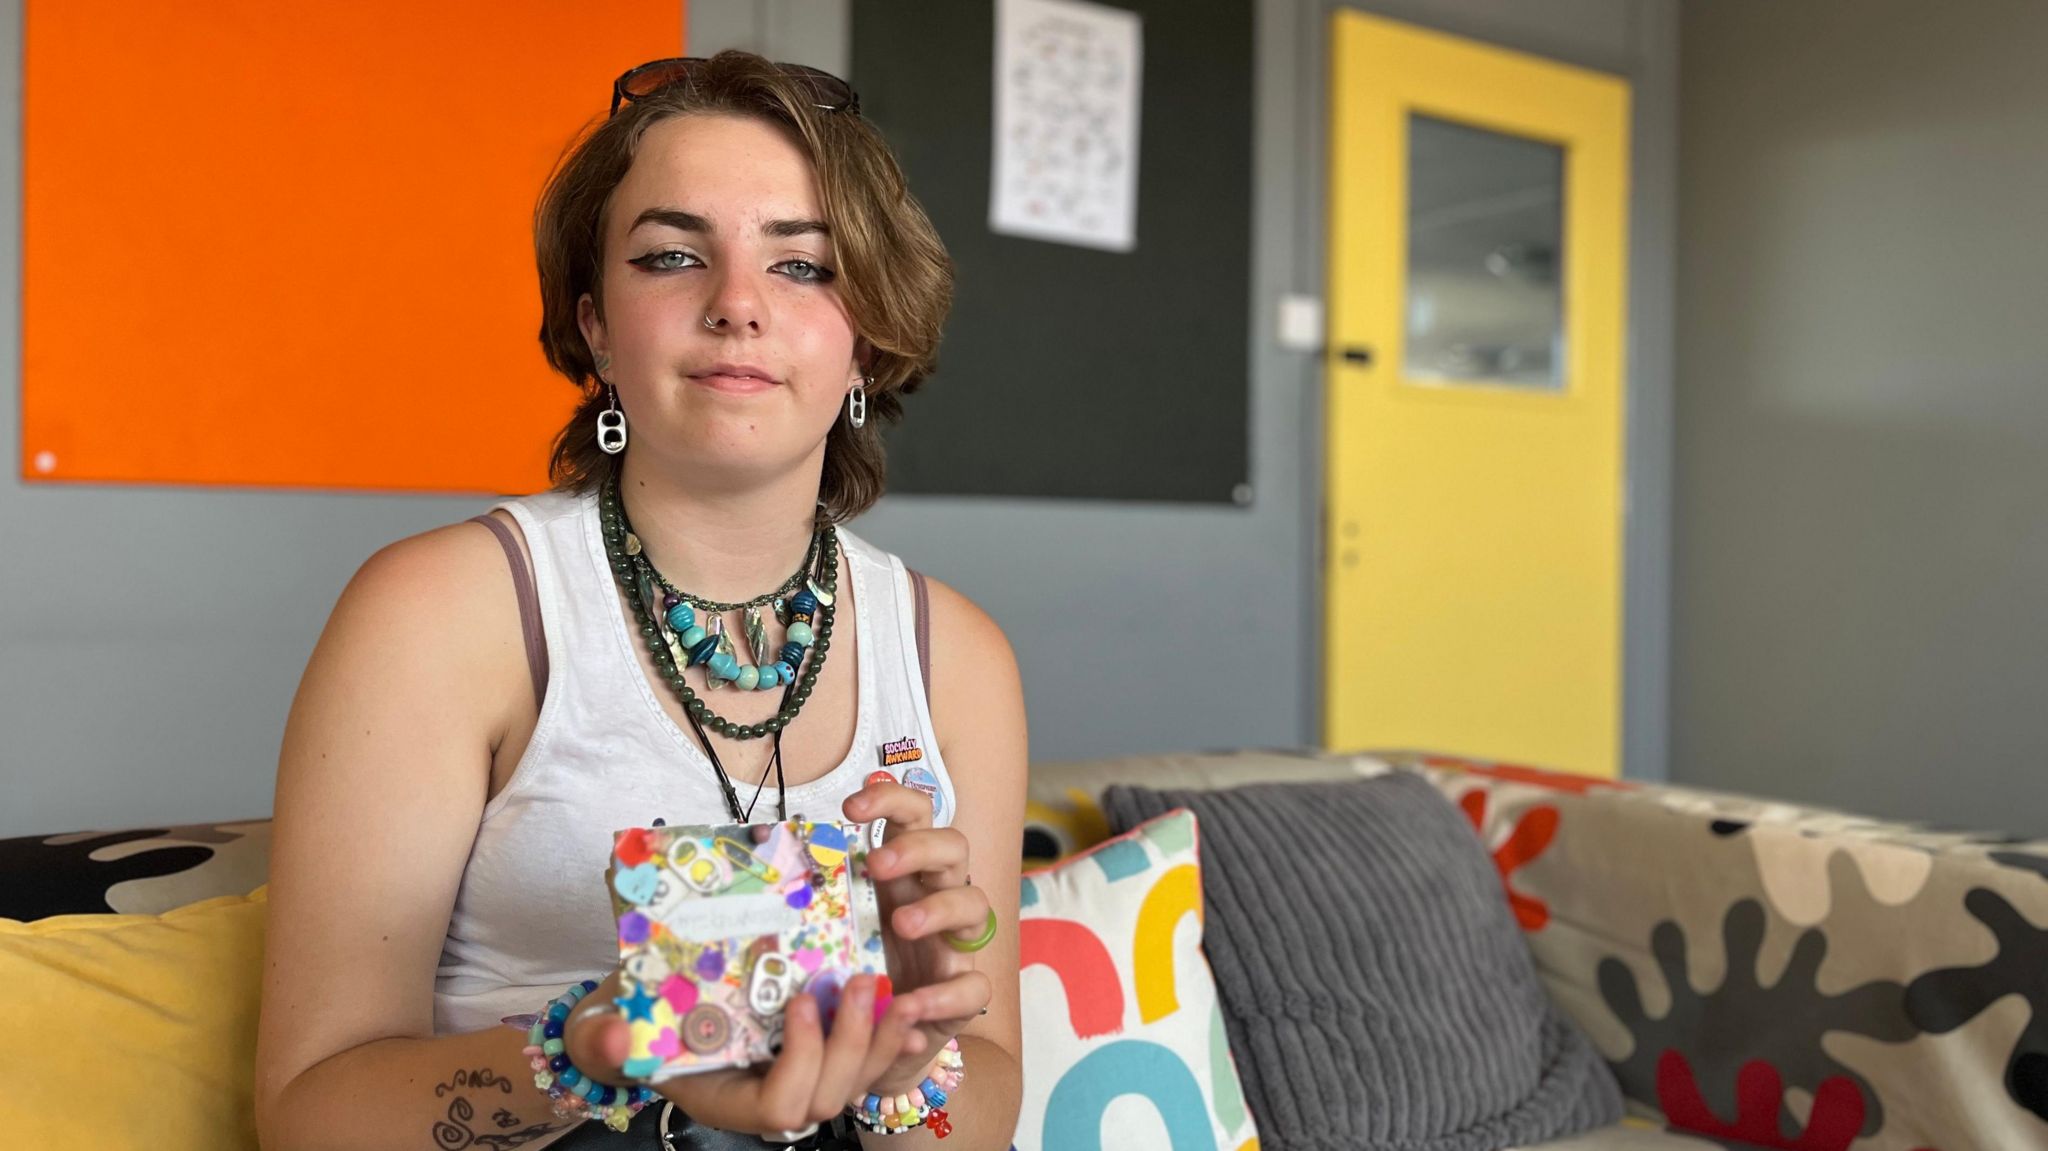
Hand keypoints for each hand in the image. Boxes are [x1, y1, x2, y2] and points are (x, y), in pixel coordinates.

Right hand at [563, 969, 925, 1136]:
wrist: (639, 1020)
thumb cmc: (624, 1028)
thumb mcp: (604, 1031)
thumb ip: (605, 1040)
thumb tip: (618, 1039)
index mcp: (725, 1102)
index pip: (779, 1108)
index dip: (801, 1061)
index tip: (799, 1001)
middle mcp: (766, 1101)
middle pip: (828, 1097)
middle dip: (853, 1043)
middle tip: (859, 982)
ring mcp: (795, 1080)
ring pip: (854, 1083)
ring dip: (879, 1038)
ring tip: (888, 989)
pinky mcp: (813, 1055)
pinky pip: (860, 1062)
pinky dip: (885, 1036)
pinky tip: (902, 1004)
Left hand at [843, 779, 993, 1092]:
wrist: (880, 1040)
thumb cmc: (856, 971)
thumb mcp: (833, 931)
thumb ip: (813, 908)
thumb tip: (761, 893)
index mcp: (904, 875)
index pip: (914, 817)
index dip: (891, 801)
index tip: (851, 808)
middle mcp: (937, 898)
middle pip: (953, 847)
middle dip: (918, 847)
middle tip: (877, 865)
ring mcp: (955, 944)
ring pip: (976, 904)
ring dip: (939, 908)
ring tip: (901, 925)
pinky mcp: (964, 993)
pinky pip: (974, 986)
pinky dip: (944, 994)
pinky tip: (911, 1004)